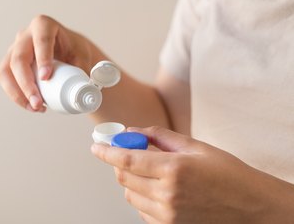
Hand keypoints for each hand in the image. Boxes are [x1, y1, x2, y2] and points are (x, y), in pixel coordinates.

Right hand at [0, 15, 95, 111]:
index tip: (46, 77)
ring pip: (5, 71)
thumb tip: (83, 89)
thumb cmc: (75, 51)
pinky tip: (30, 105)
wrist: (68, 52)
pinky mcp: (9, 62)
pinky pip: (5, 80)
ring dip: (17, 93)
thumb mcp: (82, 56)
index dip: (43, 58)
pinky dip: (16, 95)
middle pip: (19, 58)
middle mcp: (26, 35)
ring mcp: (14, 48)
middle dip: (26, 84)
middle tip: (38, 102)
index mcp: (44, 25)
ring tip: (35, 108)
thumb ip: (83, 69)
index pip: (41, 40)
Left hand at [91, 126, 293, 223]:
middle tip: (132, 152)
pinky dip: (141, 197)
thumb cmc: (227, 173)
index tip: (97, 147)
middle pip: (123, 177)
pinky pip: (141, 210)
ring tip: (151, 172)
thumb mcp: (195, 146)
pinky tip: (158, 190)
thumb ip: (159, 137)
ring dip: (131, 181)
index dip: (107, 151)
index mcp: (173, 169)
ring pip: (129, 195)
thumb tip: (133, 131)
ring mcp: (167, 215)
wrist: (249, 205)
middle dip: (121, 162)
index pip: (126, 159)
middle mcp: (166, 194)